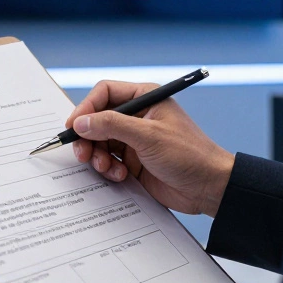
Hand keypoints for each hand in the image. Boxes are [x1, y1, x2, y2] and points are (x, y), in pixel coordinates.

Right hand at [65, 80, 234, 216]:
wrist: (208, 188)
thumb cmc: (189, 155)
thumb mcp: (149, 136)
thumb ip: (112, 126)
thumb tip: (81, 122)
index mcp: (145, 98)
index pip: (105, 93)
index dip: (86, 108)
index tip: (74, 126)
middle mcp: (137, 116)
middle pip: (97, 119)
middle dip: (88, 137)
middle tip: (83, 154)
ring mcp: (134, 139)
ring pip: (99, 142)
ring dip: (97, 156)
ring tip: (106, 168)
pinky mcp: (133, 161)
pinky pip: (108, 160)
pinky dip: (108, 169)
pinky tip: (121, 176)